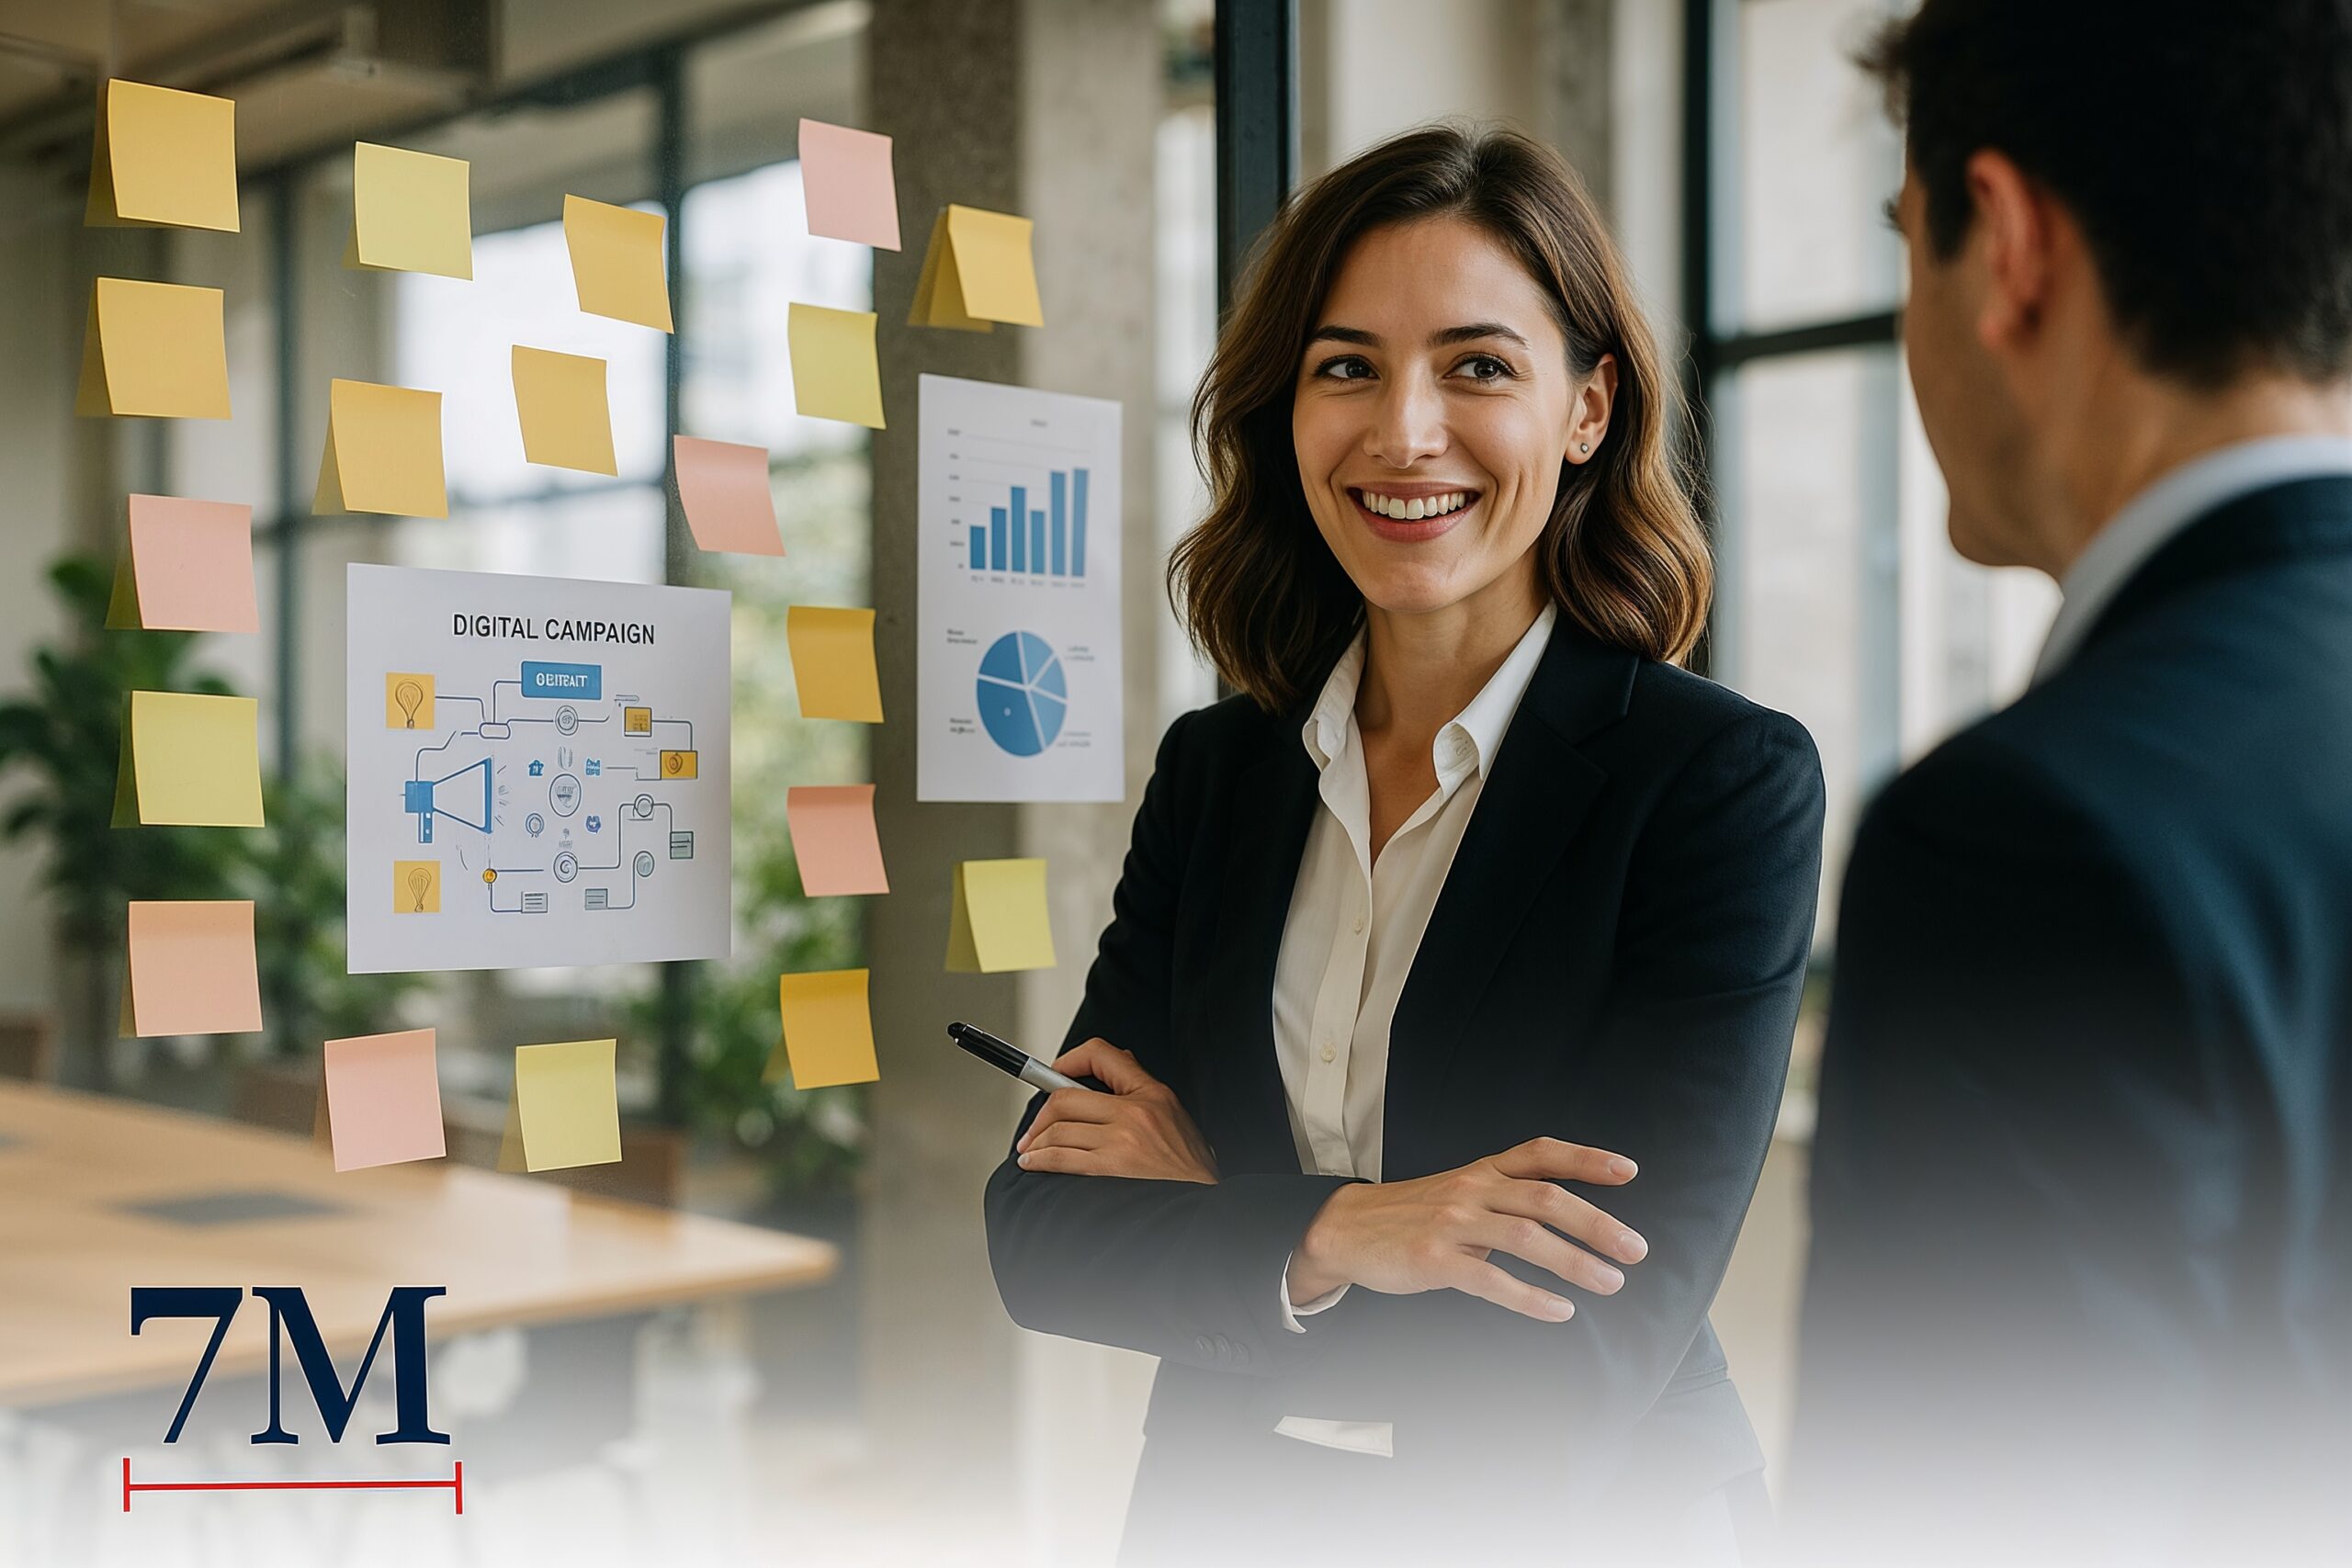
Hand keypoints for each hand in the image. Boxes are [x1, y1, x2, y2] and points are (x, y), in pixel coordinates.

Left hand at [1013, 1039, 1218, 1183]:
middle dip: (1042, 1112)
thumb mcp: (1175, 1115)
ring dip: (1036, 1140)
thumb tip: (1115, 1064)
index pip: (1102, 1055)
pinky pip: (1061, 1157)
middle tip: (1036, 1125)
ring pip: (1059, 1129)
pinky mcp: (1111, 1169)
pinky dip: (1039, 1159)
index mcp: (1153, 1093)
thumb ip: (1141, 1089)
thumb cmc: (1189, 1166)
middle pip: (1066, 1098)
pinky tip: (1033, 1162)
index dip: (1070, 1059)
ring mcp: (1122, 1141)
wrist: (1203, 1204)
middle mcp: (1135, 1112)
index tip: (1054, 1071)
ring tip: (1030, 1149)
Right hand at [1285, 1137, 1648, 1321]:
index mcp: (1482, 1171)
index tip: (1628, 1171)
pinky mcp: (1435, 1260)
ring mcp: (1453, 1224)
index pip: (1541, 1153)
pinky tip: (1559, 1311)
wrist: (1346, 1230)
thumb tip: (1568, 1216)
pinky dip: (1531, 1298)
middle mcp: (1472, 1191)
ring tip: (1610, 1283)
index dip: (1586, 1159)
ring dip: (1575, 1262)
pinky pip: (1491, 1281)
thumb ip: (1506, 1197)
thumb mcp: (1461, 1192)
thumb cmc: (1414, 1215)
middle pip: (1545, 1198)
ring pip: (1526, 1237)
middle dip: (1597, 1223)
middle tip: (1635, 1249)